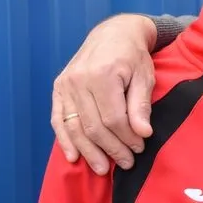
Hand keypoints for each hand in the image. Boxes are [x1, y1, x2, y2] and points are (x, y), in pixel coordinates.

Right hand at [51, 14, 157, 174]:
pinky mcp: (58, 88)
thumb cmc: (133, 56)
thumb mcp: (144, 77)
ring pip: (74, 127)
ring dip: (89, 151)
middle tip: (126, 163)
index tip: (139, 149)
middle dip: (111, 149)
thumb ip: (141, 105)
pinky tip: (74, 156)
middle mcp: (79, 80)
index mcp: (103, 75)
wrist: (113, 34)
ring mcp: (65, 84)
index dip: (127, 138)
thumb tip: (143, 133)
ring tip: (103, 168)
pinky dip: (65, 140)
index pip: (114, 119)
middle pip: (93, 126)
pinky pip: (58, 119)